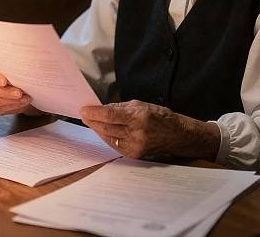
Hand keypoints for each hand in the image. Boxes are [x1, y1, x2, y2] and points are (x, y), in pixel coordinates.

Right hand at [0, 62, 31, 114]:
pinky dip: (13, 106)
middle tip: (19, 93)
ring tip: (25, 98)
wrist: (18, 85)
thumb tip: (19, 71)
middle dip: (6, 92)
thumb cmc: (15, 72)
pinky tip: (22, 103)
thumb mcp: (14, 66)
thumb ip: (13, 67)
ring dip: (12, 101)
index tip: (5, 81)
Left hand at [80, 100, 219, 160]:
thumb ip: (120, 107)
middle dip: (92, 121)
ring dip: (97, 129)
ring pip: (108, 137)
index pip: (110, 116)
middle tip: (83, 114)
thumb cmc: (159, 116)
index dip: (94, 113)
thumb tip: (102, 108)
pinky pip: (114, 145)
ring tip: (89, 121)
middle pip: (107, 127)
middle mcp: (136, 133)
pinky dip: (106, 137)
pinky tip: (101, 130)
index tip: (83, 109)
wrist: (176, 135)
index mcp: (139, 117)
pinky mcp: (134, 155)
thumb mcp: (141, 104)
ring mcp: (135, 146)